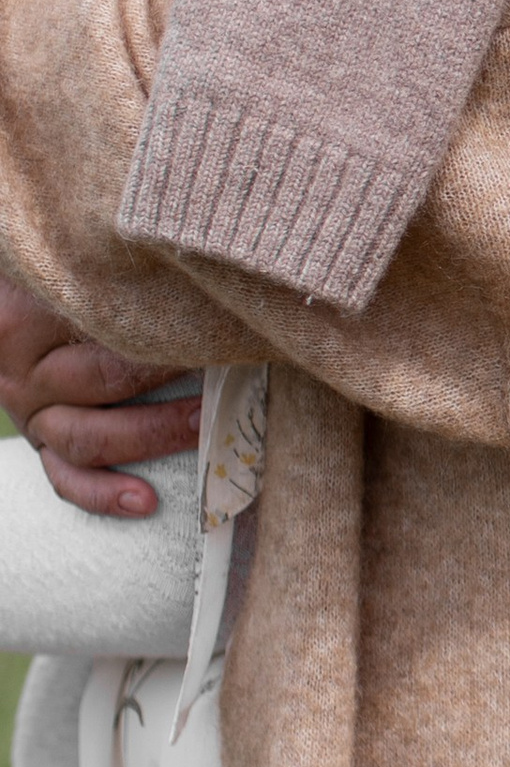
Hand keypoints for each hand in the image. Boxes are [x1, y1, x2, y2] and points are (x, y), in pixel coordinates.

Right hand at [0, 280, 197, 517]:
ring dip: (154, 433)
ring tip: (206, 425)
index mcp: (26, 318)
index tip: (217, 317)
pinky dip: (103, 494)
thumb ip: (106, 268)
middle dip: (170, 376)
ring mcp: (29, 411)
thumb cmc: (56, 276)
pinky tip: (147, 502)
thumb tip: (190, 269)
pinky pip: (65, 477)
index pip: (100, 321)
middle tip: (229, 366)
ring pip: (88, 435)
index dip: (163, 322)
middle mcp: (23, 370)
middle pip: (103, 380)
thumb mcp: (67, 265)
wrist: (3, 311)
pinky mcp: (38, 442)